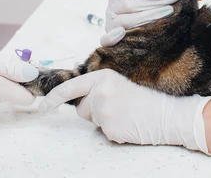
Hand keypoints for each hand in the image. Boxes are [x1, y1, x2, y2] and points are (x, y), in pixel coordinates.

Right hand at [0, 43, 38, 109]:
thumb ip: (12, 70)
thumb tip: (33, 75)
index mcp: (0, 92)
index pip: (28, 98)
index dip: (33, 84)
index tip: (31, 69)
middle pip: (16, 92)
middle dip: (19, 77)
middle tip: (10, 60)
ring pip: (4, 87)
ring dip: (4, 75)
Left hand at [39, 69, 210, 153]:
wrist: (167, 114)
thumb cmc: (146, 99)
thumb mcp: (121, 84)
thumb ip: (100, 87)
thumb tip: (81, 99)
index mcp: (103, 77)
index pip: (71, 87)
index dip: (54, 98)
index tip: (43, 106)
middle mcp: (101, 91)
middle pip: (82, 108)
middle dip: (94, 111)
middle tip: (119, 107)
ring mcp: (105, 110)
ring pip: (93, 121)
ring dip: (105, 121)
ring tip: (126, 114)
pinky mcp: (110, 127)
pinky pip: (104, 132)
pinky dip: (114, 131)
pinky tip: (129, 124)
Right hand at [100, 0, 178, 46]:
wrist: (150, 27)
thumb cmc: (154, 1)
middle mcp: (113, 4)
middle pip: (128, 3)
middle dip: (152, 0)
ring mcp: (112, 21)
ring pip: (125, 21)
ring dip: (147, 16)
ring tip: (169, 12)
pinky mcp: (112, 38)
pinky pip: (105, 40)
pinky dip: (111, 38)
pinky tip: (122, 34)